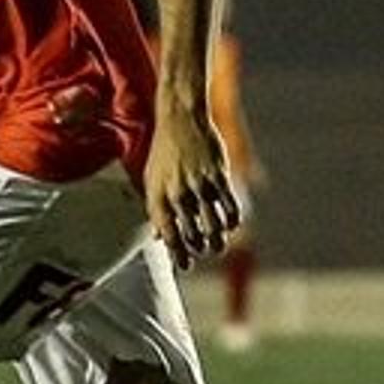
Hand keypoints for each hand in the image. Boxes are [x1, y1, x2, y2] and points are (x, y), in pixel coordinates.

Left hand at [142, 118, 240, 265]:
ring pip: (213, 225)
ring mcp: (199, 185)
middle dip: (200, 248)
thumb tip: (159, 237)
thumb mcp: (152, 178)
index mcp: (158, 195)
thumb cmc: (165, 151)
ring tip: (218, 244)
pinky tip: (231, 224)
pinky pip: (230, 208)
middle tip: (205, 250)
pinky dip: (232, 221)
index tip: (187, 265)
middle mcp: (178, 193)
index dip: (179, 254)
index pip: (169, 235)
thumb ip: (156, 208)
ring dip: (218, 240)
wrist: (181, 118)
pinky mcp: (218, 175)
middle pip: (193, 234)